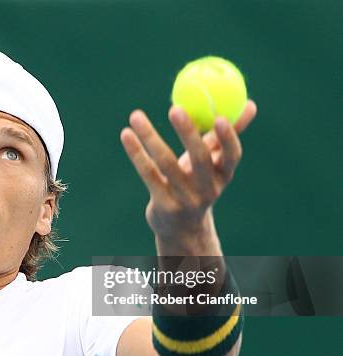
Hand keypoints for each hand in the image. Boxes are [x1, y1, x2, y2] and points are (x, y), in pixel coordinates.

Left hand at [120, 100, 256, 238]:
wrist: (181, 228)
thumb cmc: (197, 184)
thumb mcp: (213, 163)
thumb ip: (226, 135)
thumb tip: (252, 104)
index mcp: (223, 176)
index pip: (232, 156)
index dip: (228, 138)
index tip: (220, 117)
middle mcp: (207, 189)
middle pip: (200, 159)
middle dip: (188, 133)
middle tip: (175, 108)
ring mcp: (185, 199)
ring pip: (167, 163)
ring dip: (150, 137)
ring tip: (136, 115)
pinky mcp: (164, 204)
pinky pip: (148, 174)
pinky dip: (136, 153)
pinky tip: (126, 134)